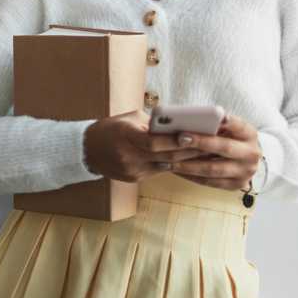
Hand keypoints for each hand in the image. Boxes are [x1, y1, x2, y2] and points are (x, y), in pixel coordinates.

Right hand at [83, 110, 211, 182]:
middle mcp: (128, 156)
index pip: (152, 142)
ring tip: (205, 154)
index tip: (190, 135)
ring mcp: (132, 170)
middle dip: (188, 151)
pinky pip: (159, 172)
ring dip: (185, 160)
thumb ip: (152, 123)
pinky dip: (174, 165)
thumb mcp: (129, 119)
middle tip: (209, 145)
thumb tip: (178, 125)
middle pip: (164, 156)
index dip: (172, 141)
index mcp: (125, 136)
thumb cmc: (111, 128)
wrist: (87, 150)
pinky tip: (189, 161)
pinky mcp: (134, 179)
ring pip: (165, 166)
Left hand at [170, 114, 260, 190]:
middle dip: (201, 142)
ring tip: (169, 159)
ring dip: (189, 164)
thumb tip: (187, 120)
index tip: (218, 116)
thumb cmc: (228, 137)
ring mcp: (245, 172)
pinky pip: (209, 182)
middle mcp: (251, 153)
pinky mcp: (235, 185)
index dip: (229, 121)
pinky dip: (190, 175)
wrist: (245, 159)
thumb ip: (214, 124)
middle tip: (180, 138)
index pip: (239, 125)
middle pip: (225, 147)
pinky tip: (175, 169)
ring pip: (213, 168)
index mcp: (250, 134)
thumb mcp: (228, 128)